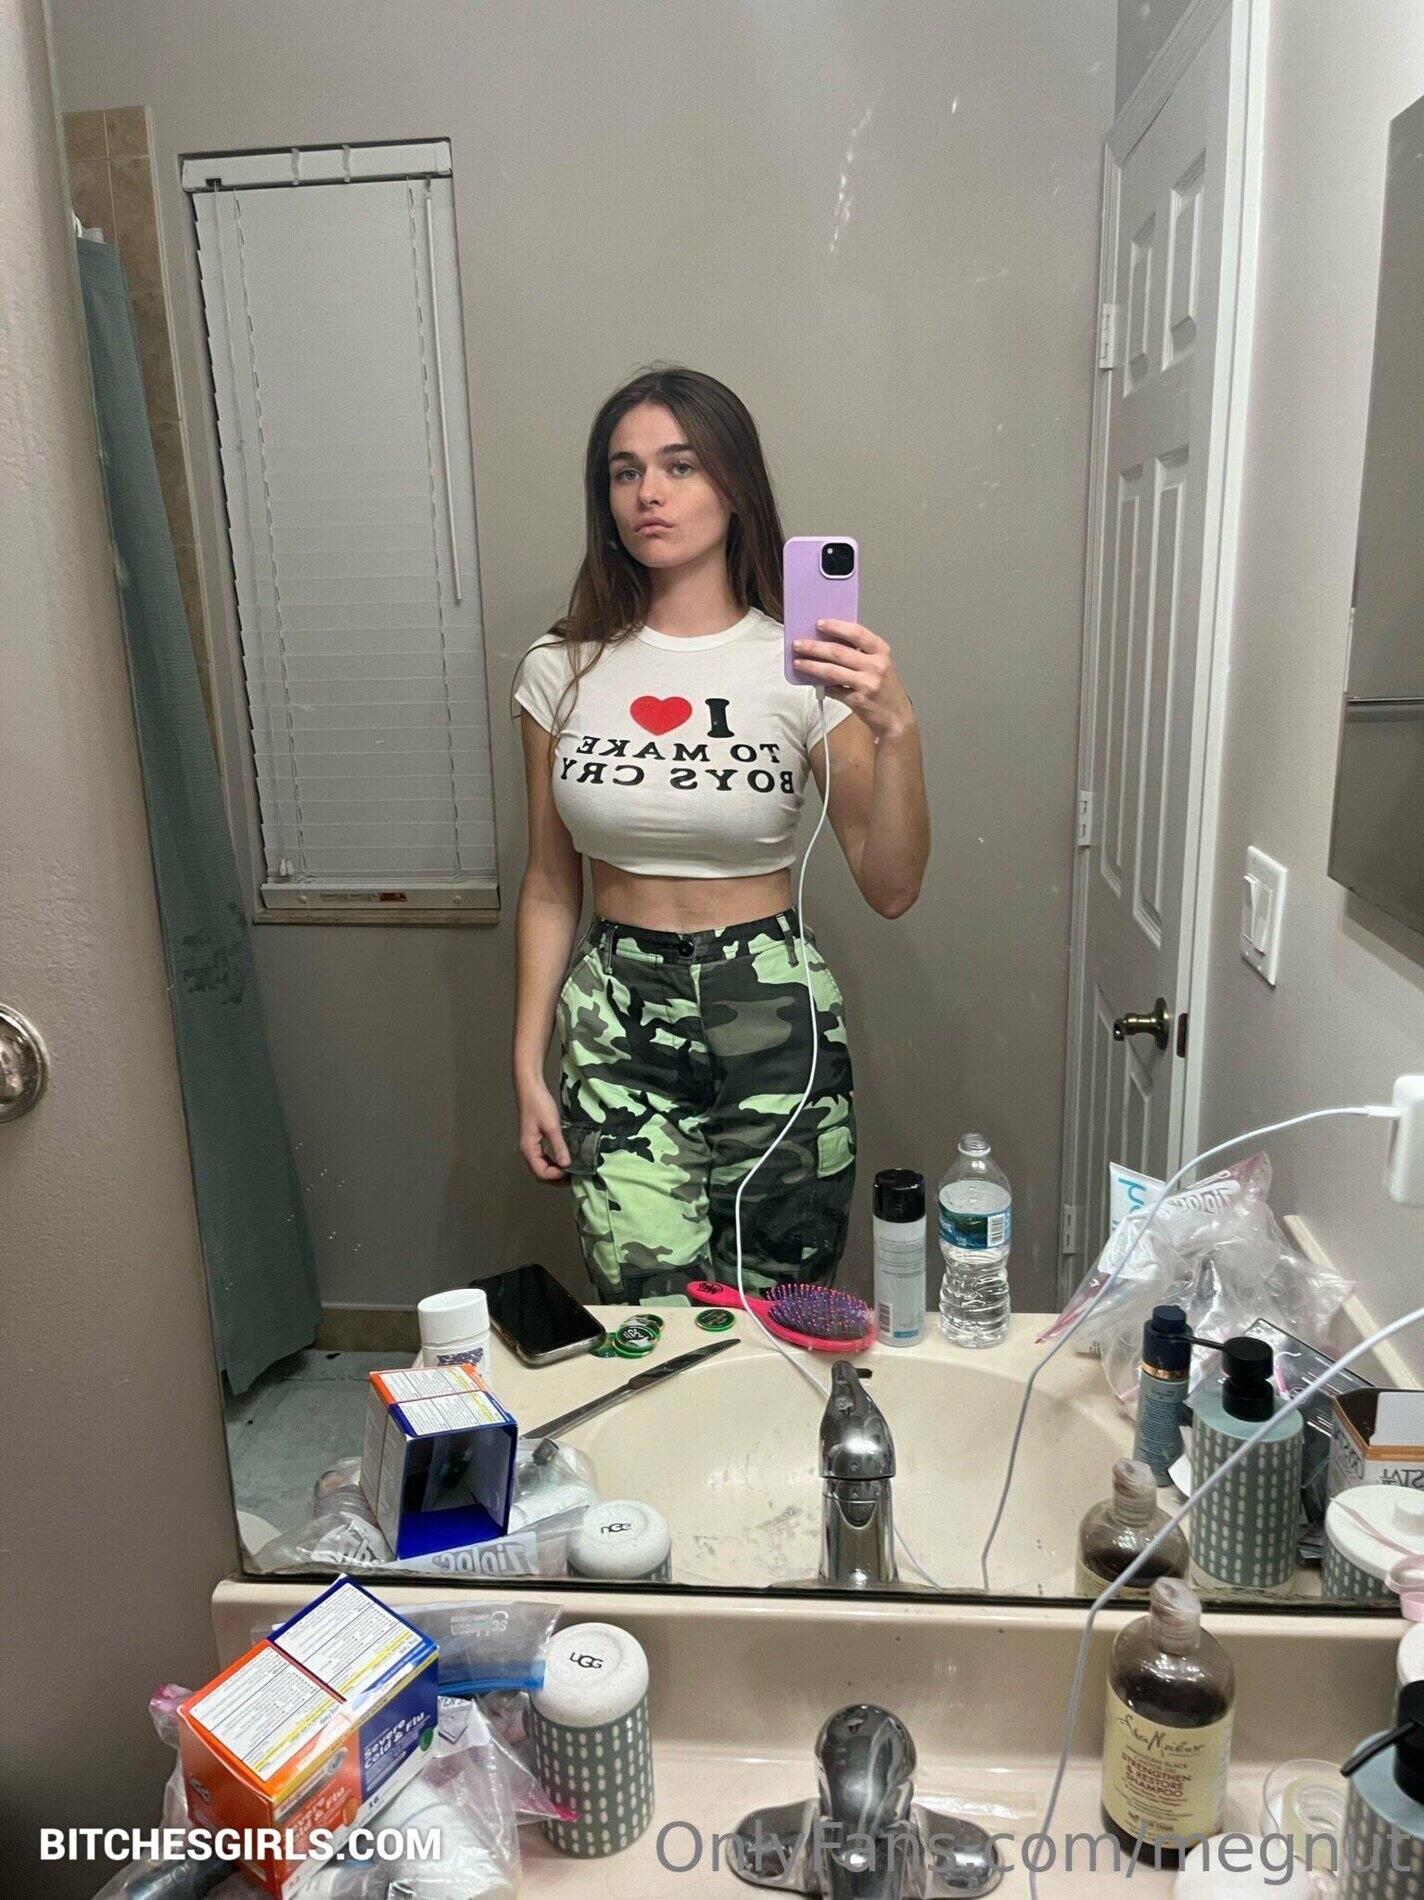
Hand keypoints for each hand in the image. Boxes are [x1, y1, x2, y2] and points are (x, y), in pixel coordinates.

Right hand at [518, 1076, 571, 1183]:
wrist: (530, 1088)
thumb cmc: (539, 1104)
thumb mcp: (552, 1126)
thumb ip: (559, 1146)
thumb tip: (567, 1165)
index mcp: (529, 1149)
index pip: (541, 1172)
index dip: (557, 1175)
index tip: (572, 1169)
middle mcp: (527, 1150)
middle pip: (540, 1173)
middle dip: (556, 1178)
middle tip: (574, 1177)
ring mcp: (531, 1146)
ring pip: (542, 1166)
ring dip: (555, 1171)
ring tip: (572, 1171)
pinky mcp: (535, 1140)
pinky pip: (544, 1157)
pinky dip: (554, 1162)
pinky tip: (565, 1159)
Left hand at [792, 620, 914, 741]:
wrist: (897, 718)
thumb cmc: (887, 689)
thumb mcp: (881, 664)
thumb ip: (862, 653)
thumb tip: (831, 643)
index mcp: (881, 652)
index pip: (856, 633)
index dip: (836, 627)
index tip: (819, 623)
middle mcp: (875, 666)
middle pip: (838, 652)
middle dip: (814, 647)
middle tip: (798, 644)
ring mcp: (867, 684)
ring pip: (832, 671)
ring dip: (811, 665)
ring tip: (798, 662)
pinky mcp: (858, 700)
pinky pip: (834, 690)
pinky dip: (823, 687)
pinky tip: (814, 683)